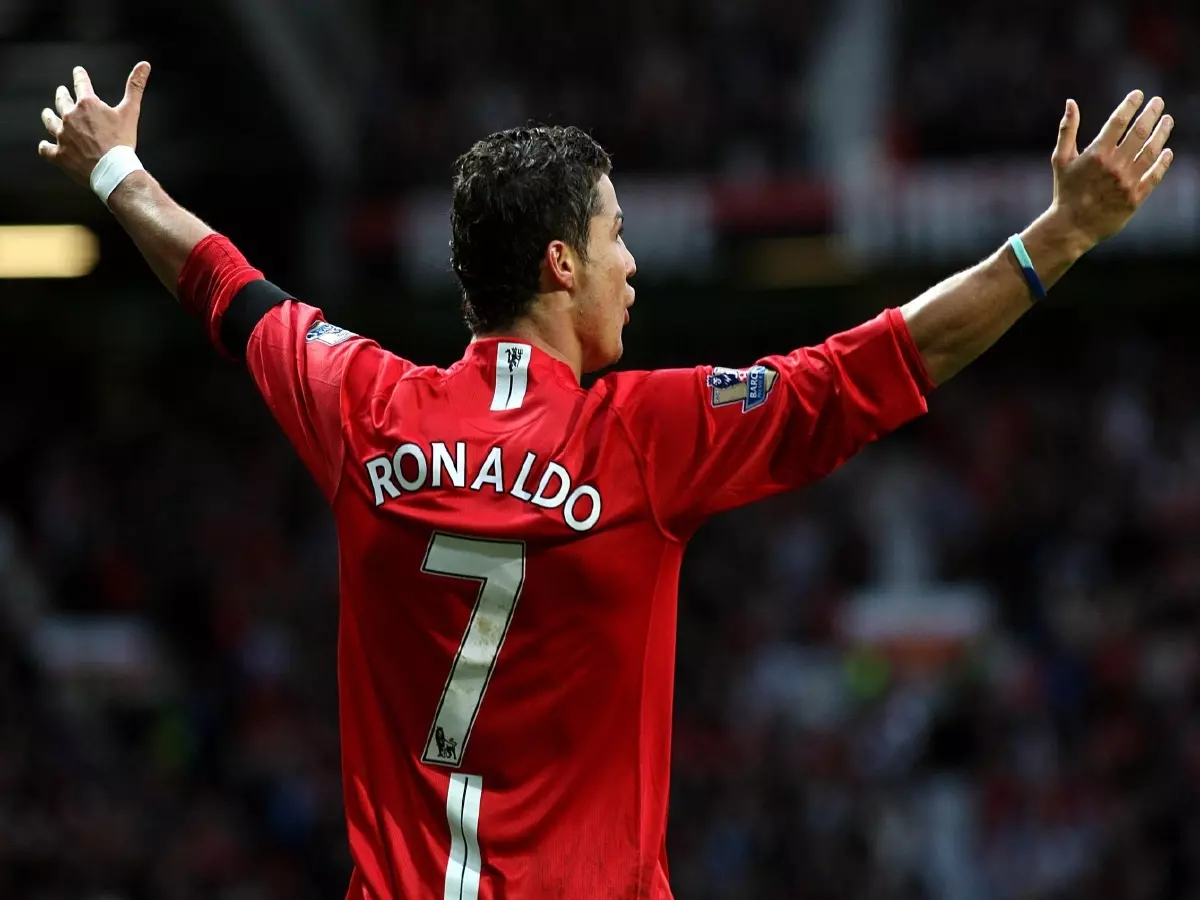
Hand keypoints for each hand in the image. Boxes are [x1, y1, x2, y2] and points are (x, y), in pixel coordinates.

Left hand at [38, 62, 150, 186]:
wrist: (113, 171)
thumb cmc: (123, 141)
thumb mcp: (131, 112)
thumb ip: (135, 86)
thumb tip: (145, 64)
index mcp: (87, 104)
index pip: (81, 83)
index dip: (80, 76)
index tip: (78, 72)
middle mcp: (70, 117)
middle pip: (61, 101)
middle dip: (62, 95)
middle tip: (61, 91)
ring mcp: (62, 135)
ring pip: (50, 121)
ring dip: (48, 116)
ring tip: (47, 113)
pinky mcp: (59, 154)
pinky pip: (46, 149)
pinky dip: (45, 147)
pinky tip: (44, 145)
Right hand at [1049, 91, 1173, 246]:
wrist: (1071, 227)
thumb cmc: (1065, 192)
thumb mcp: (1060, 160)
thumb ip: (1067, 130)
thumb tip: (1071, 102)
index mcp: (1096, 154)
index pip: (1119, 121)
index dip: (1130, 105)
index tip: (1139, 94)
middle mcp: (1114, 166)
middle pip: (1140, 132)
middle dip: (1151, 113)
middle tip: (1158, 102)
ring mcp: (1127, 182)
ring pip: (1151, 151)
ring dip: (1162, 133)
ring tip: (1167, 121)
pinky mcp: (1135, 198)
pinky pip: (1154, 176)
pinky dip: (1163, 162)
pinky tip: (1166, 152)